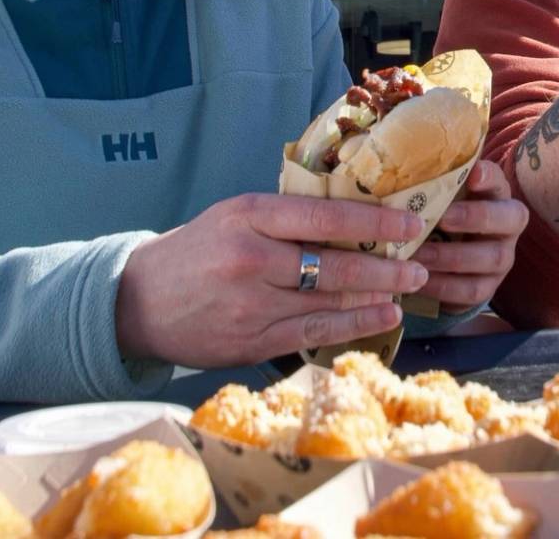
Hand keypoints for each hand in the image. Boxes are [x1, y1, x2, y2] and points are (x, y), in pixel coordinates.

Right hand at [115, 193, 428, 367]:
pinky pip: (314, 333)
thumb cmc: (197, 251)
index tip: (410, 222)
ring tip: (408, 291)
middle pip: (335, 264)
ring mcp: (252, 305)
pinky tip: (380, 318)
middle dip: (386, 266)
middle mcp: (252, 259)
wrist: (138, 302)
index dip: (374, 220)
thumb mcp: (234, 216)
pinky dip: (353, 325)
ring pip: (329, 302)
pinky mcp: (252, 341)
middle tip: (420, 264)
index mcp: (248, 216)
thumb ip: (286, 217)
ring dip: (376, 298)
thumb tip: (354, 215)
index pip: (324, 216)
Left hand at [410, 160, 527, 312]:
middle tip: (442, 219)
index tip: (473, 174)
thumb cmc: (436, 216)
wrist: (445, 262)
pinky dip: (445, 286)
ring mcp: (502, 258)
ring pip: (492, 258)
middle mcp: (507, 224)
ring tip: (420, 255)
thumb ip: (425, 181)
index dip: (489, 177)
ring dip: (453, 257)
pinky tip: (420, 281)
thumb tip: (387, 157)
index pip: (499, 180)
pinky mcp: (489, 288)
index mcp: (495, 194)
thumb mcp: (436, 197)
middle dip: (475, 217)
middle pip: (509, 218)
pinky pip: (473, 290)